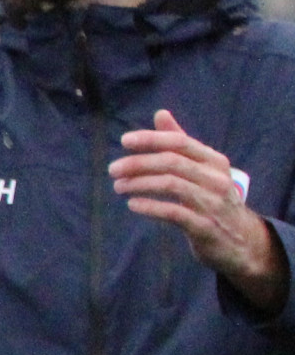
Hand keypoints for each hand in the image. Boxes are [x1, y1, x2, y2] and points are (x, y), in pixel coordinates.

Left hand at [114, 111, 288, 306]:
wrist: (241, 241)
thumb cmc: (214, 200)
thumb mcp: (203, 170)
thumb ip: (181, 144)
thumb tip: (160, 114)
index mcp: (214, 161)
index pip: (180, 142)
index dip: (152, 139)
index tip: (124, 141)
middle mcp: (215, 178)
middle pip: (172, 162)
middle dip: (139, 163)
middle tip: (113, 169)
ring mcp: (212, 202)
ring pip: (171, 185)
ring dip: (140, 184)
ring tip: (118, 186)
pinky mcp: (204, 227)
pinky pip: (174, 212)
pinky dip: (150, 206)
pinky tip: (132, 204)